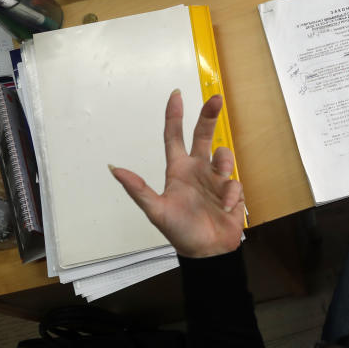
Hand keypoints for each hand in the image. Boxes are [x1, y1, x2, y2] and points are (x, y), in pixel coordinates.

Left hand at [110, 90, 244, 257]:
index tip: (176, 95)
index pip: (174, 136)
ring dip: (224, 162)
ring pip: (223, 155)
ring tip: (222, 177)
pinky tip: (226, 207)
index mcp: (178, 170)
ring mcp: (215, 179)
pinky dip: (230, 193)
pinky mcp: (231, 191)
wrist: (207, 252)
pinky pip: (234, 183)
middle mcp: (197, 169)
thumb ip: (137, 189)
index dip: (174, 116)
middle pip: (203, 134)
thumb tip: (114, 168)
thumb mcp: (156, 211)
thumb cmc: (180, 231)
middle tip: (216, 98)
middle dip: (209, 115)